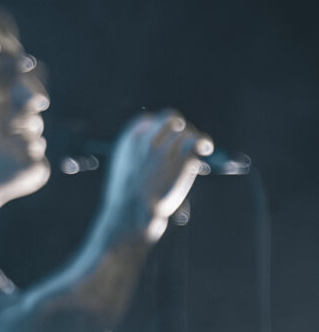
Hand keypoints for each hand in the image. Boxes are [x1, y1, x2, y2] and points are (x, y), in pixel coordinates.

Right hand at [102, 110, 213, 241]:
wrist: (130, 212)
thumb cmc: (125, 196)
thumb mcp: (125, 168)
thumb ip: (136, 155)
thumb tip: (150, 150)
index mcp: (129, 139)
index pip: (146, 120)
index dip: (157, 126)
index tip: (166, 137)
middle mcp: (147, 140)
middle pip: (168, 119)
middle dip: (178, 126)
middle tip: (184, 139)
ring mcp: (164, 150)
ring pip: (185, 131)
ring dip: (193, 136)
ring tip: (203, 146)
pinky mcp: (181, 161)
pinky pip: (194, 144)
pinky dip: (203, 143)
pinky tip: (207, 149)